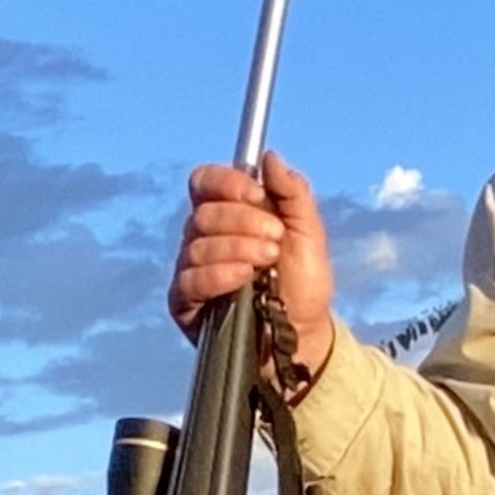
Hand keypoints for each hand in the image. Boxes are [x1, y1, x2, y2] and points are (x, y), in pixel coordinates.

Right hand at [168, 148, 335, 369]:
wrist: (303, 337)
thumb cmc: (303, 285)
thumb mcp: (309, 234)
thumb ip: (293, 193)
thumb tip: (270, 157)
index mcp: (229, 213)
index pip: (205, 182)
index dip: (227, 183)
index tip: (258, 195)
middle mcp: (203, 237)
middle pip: (204, 212)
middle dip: (245, 222)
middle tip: (275, 241)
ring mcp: (192, 269)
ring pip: (198, 244)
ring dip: (239, 249)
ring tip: (268, 264)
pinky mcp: (184, 302)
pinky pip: (190, 279)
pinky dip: (219, 274)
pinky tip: (242, 279)